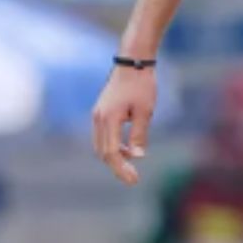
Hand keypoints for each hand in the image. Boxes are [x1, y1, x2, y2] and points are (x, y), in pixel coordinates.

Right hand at [91, 64, 156, 184]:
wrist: (133, 62)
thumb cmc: (141, 84)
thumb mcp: (145, 111)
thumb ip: (139, 134)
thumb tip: (138, 156)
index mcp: (108, 119)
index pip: (111, 153)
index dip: (121, 169)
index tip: (133, 180)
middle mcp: (98, 118)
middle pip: (103, 152)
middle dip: (117, 167)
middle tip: (133, 179)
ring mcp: (97, 115)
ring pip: (101, 145)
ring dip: (114, 157)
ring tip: (132, 166)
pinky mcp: (101, 112)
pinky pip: (103, 136)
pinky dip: (113, 146)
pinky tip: (129, 149)